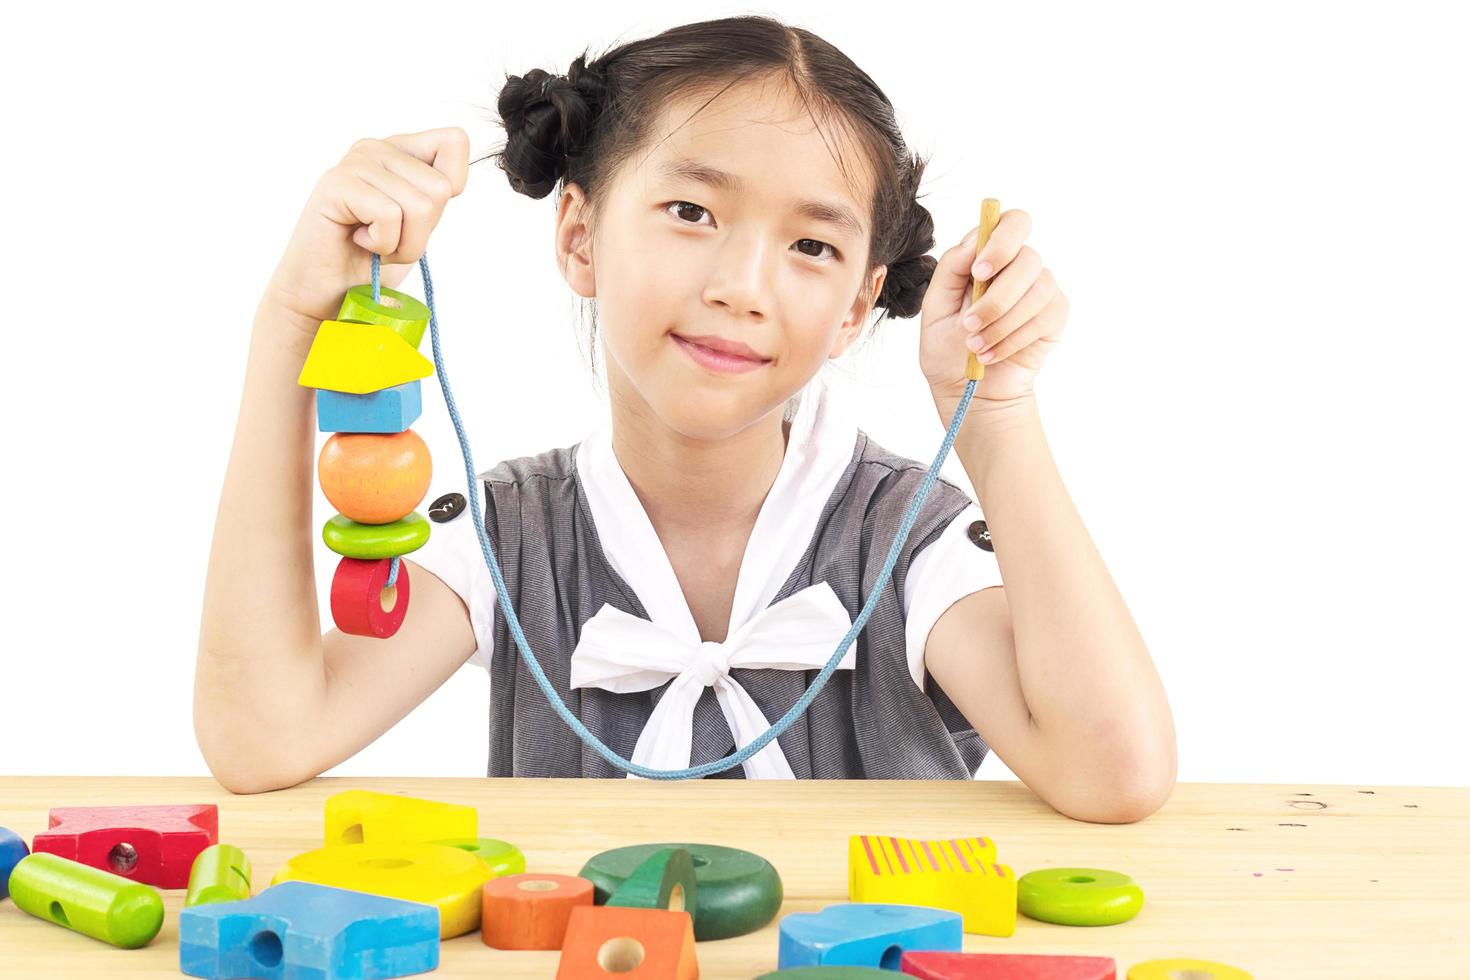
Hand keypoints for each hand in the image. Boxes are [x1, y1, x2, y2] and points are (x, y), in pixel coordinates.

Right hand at [263, 127, 470, 331]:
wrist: (330, 291)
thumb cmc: (375, 258)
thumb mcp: (421, 223)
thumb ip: (437, 193)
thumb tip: (452, 181)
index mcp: (401, 150)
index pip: (455, 141)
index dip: (452, 186)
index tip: (418, 213)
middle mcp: (378, 147)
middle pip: (440, 187)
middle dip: (422, 230)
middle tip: (390, 237)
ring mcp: (355, 162)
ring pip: (419, 206)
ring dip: (403, 243)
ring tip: (374, 242)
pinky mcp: (336, 184)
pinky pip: (388, 215)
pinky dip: (382, 243)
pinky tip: (359, 240)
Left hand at [918, 208, 1069, 414]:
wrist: (967, 390)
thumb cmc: (948, 348)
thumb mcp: (935, 308)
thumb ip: (950, 270)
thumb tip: (973, 240)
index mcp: (989, 257)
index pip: (1012, 223)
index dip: (1000, 241)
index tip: (979, 270)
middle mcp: (1019, 268)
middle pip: (1027, 258)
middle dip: (997, 296)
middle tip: (970, 322)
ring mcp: (1041, 290)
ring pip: (1036, 291)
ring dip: (1001, 323)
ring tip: (975, 346)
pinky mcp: (1054, 316)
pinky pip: (1043, 317)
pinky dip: (1013, 339)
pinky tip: (992, 354)